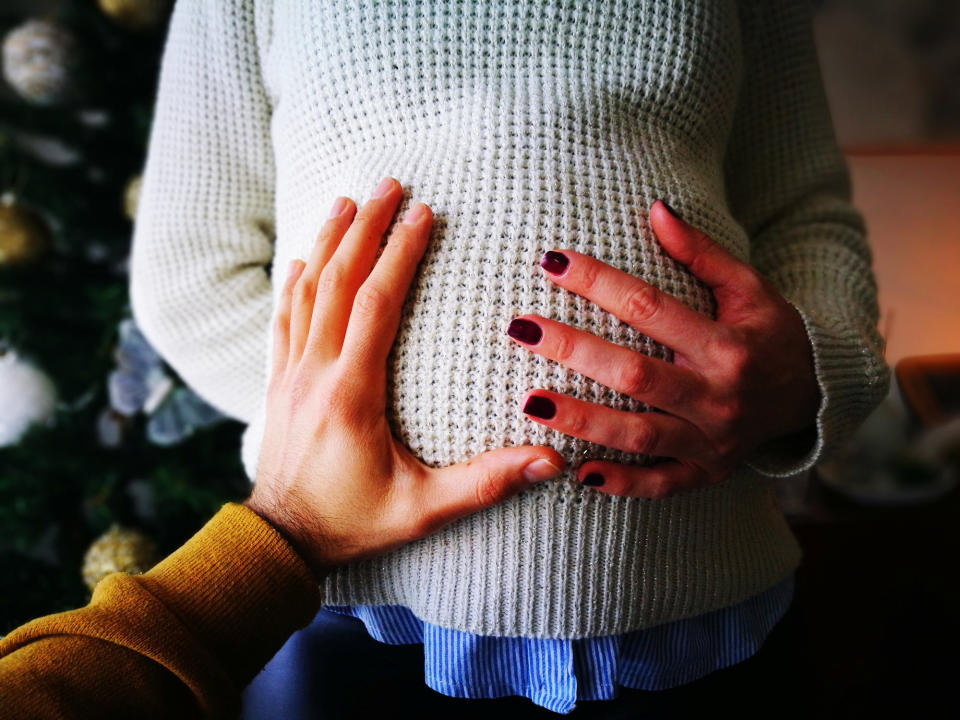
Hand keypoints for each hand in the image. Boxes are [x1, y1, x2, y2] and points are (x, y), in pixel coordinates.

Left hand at [244, 177, 564, 576]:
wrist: (281, 540)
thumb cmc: (352, 523)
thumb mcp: (423, 510)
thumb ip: (485, 484)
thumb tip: (551, 461)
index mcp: (351, 394)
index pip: (376, 305)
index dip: (400, 255)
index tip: (422, 214)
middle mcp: (315, 373)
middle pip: (338, 282)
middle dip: (365, 228)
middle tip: (387, 184)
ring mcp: (290, 375)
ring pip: (306, 291)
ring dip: (328, 242)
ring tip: (347, 201)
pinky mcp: (279, 383)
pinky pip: (284, 318)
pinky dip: (294, 282)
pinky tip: (303, 258)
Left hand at [506, 200, 820, 498]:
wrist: (814, 397)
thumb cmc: (771, 334)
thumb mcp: (749, 288)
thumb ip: (702, 253)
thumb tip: (654, 209)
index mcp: (728, 345)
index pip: (650, 308)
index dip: (599, 283)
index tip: (553, 263)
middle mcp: (719, 397)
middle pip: (635, 375)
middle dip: (575, 351)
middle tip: (522, 328)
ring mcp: (712, 442)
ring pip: (639, 435)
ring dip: (582, 421)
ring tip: (529, 403)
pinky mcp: (707, 473)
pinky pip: (660, 485)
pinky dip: (621, 484)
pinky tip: (578, 472)